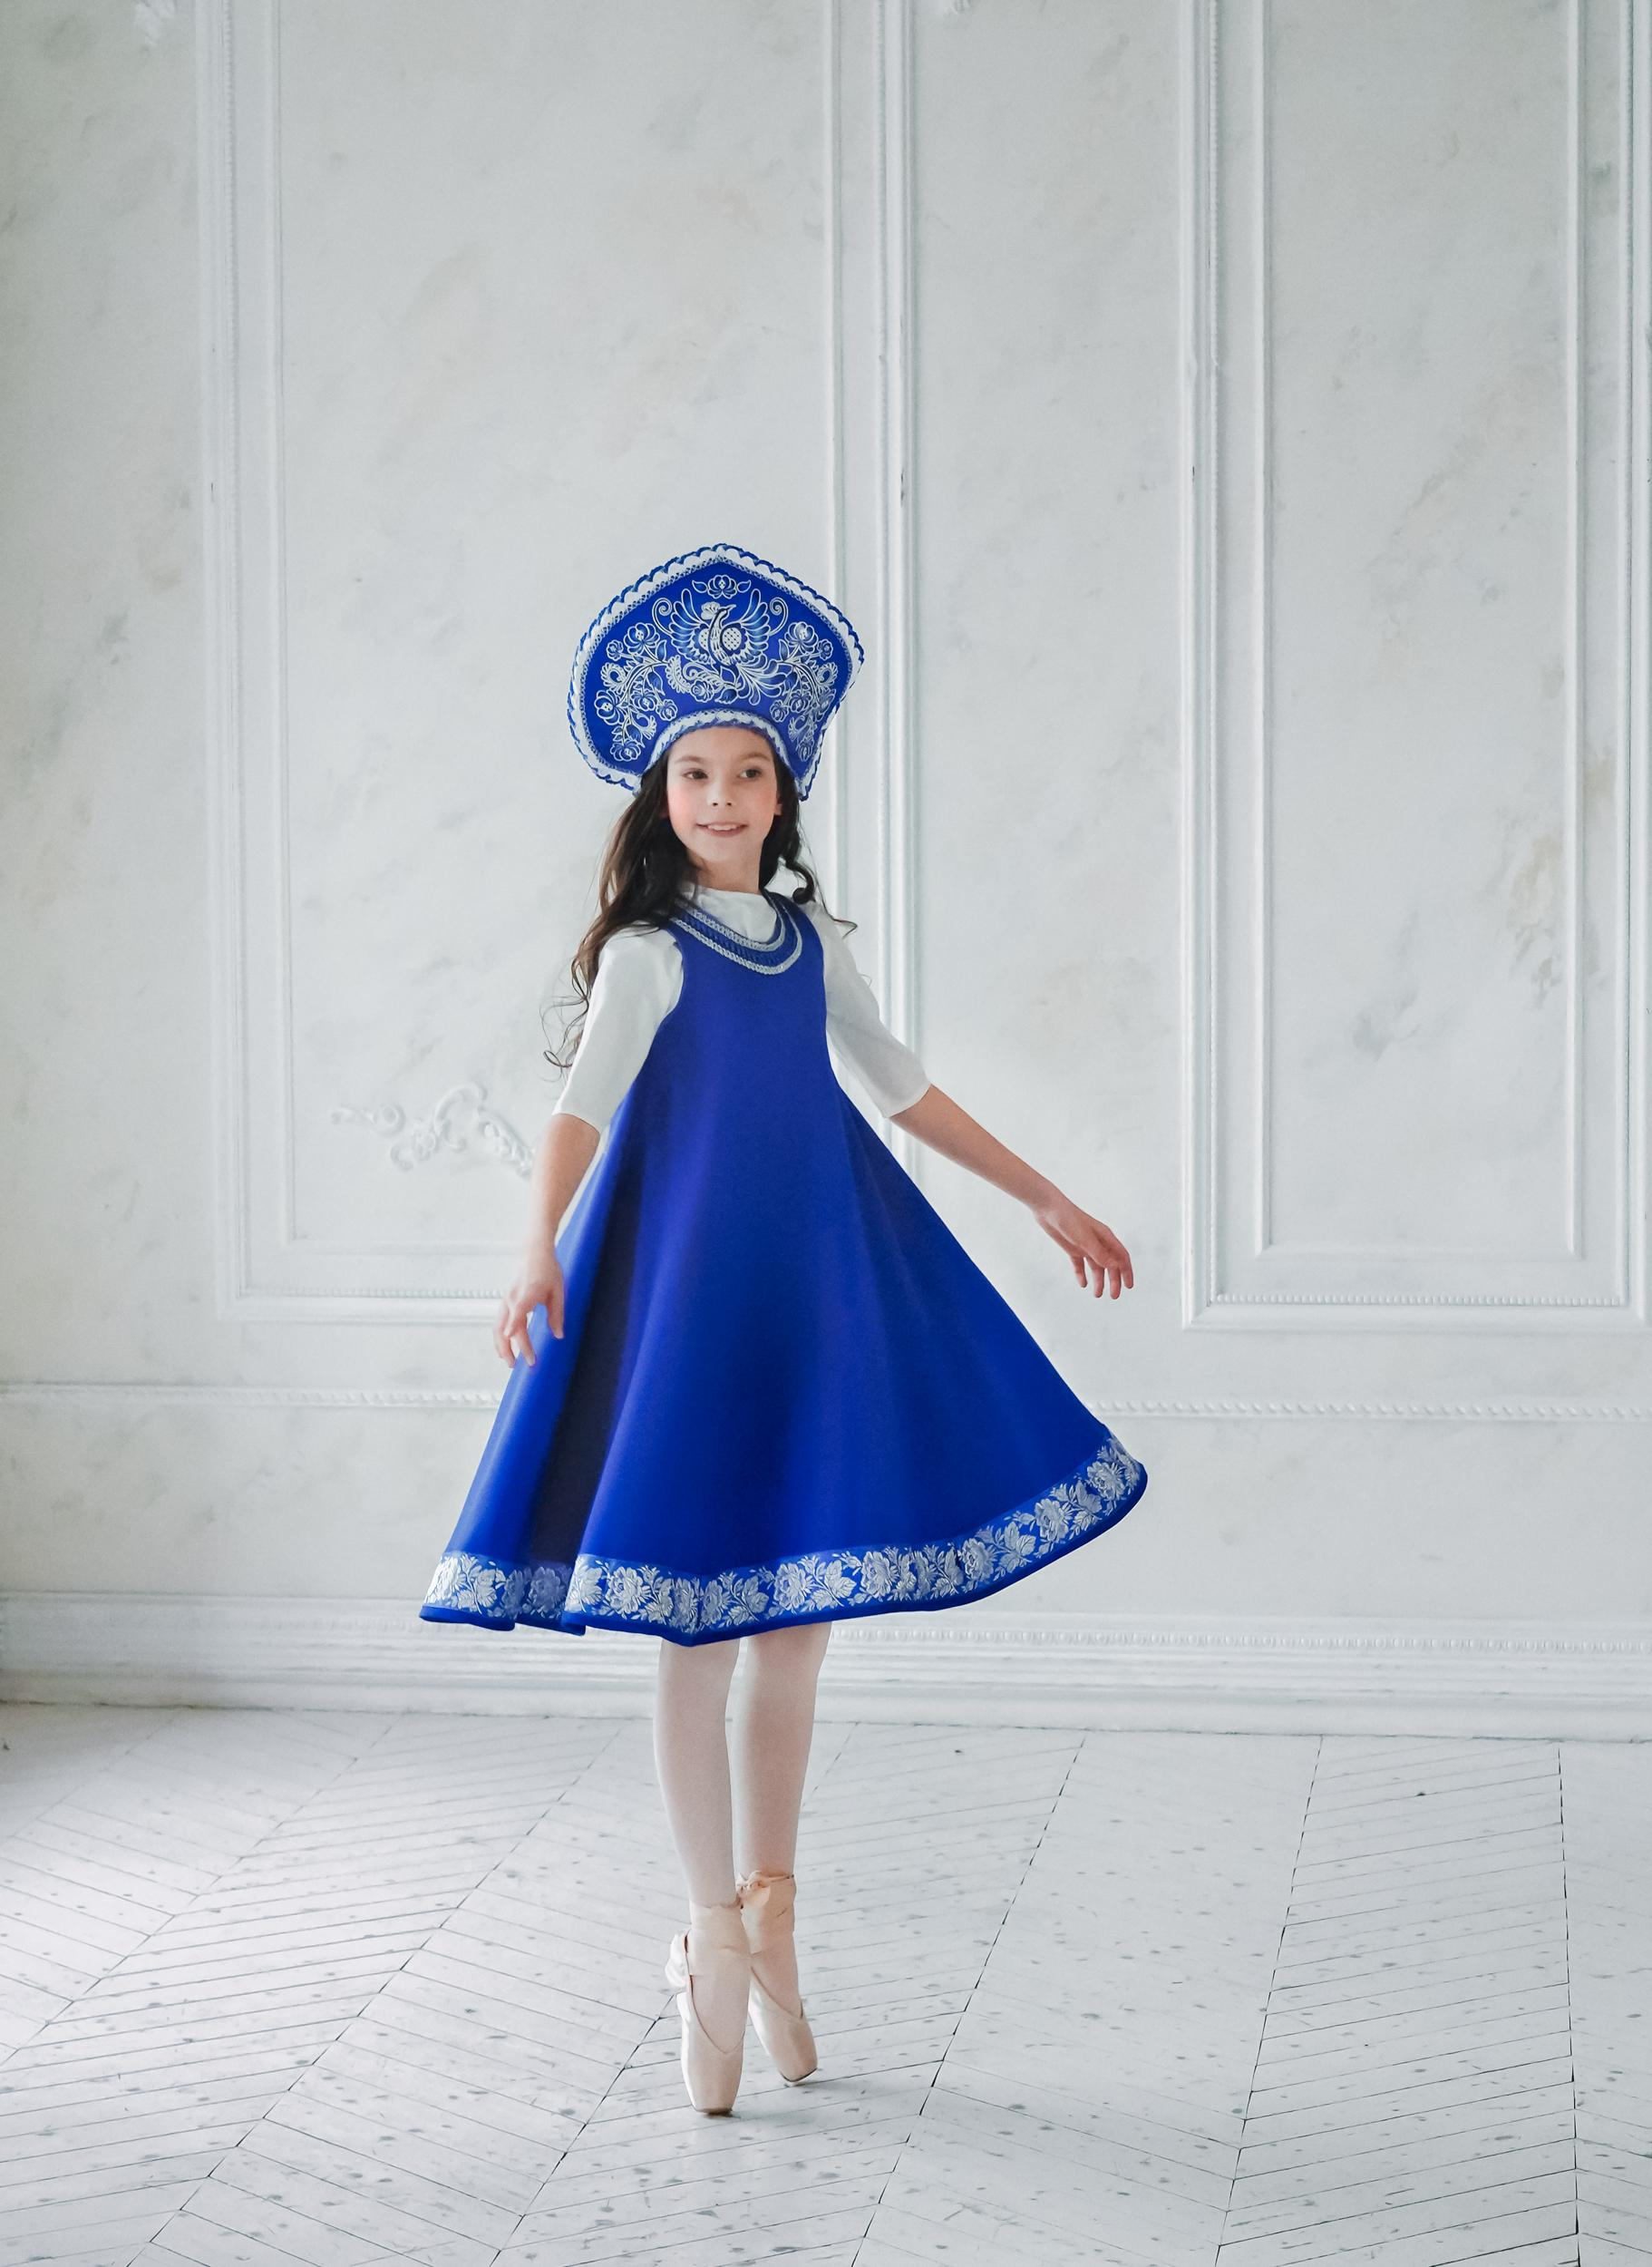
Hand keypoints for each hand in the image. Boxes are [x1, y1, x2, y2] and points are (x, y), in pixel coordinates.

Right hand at [494, 1240, 564, 1364]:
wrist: (533, 1252)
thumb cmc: (547, 1269)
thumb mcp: (558, 1291)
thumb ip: (557, 1315)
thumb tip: (558, 1335)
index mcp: (528, 1293)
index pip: (518, 1312)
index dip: (513, 1325)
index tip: (509, 1337)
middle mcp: (512, 1298)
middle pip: (505, 1328)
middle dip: (512, 1348)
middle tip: (523, 1365)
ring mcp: (506, 1301)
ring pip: (498, 1328)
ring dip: (502, 1346)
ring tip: (511, 1362)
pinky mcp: (505, 1302)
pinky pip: (499, 1323)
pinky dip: (500, 1337)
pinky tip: (506, 1348)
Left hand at [1031, 1192, 1134, 1299]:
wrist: (1048, 1209)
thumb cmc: (1069, 1219)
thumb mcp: (1085, 1239)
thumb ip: (1099, 1253)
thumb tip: (1114, 1267)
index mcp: (1106, 1237)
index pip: (1121, 1257)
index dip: (1127, 1271)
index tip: (1129, 1286)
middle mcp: (1098, 1242)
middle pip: (1110, 1264)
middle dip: (1113, 1280)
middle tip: (1113, 1296)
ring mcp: (1085, 1246)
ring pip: (1096, 1267)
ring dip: (1098, 1280)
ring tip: (1097, 1294)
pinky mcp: (1073, 1248)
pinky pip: (1080, 1264)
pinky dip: (1082, 1274)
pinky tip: (1082, 1284)